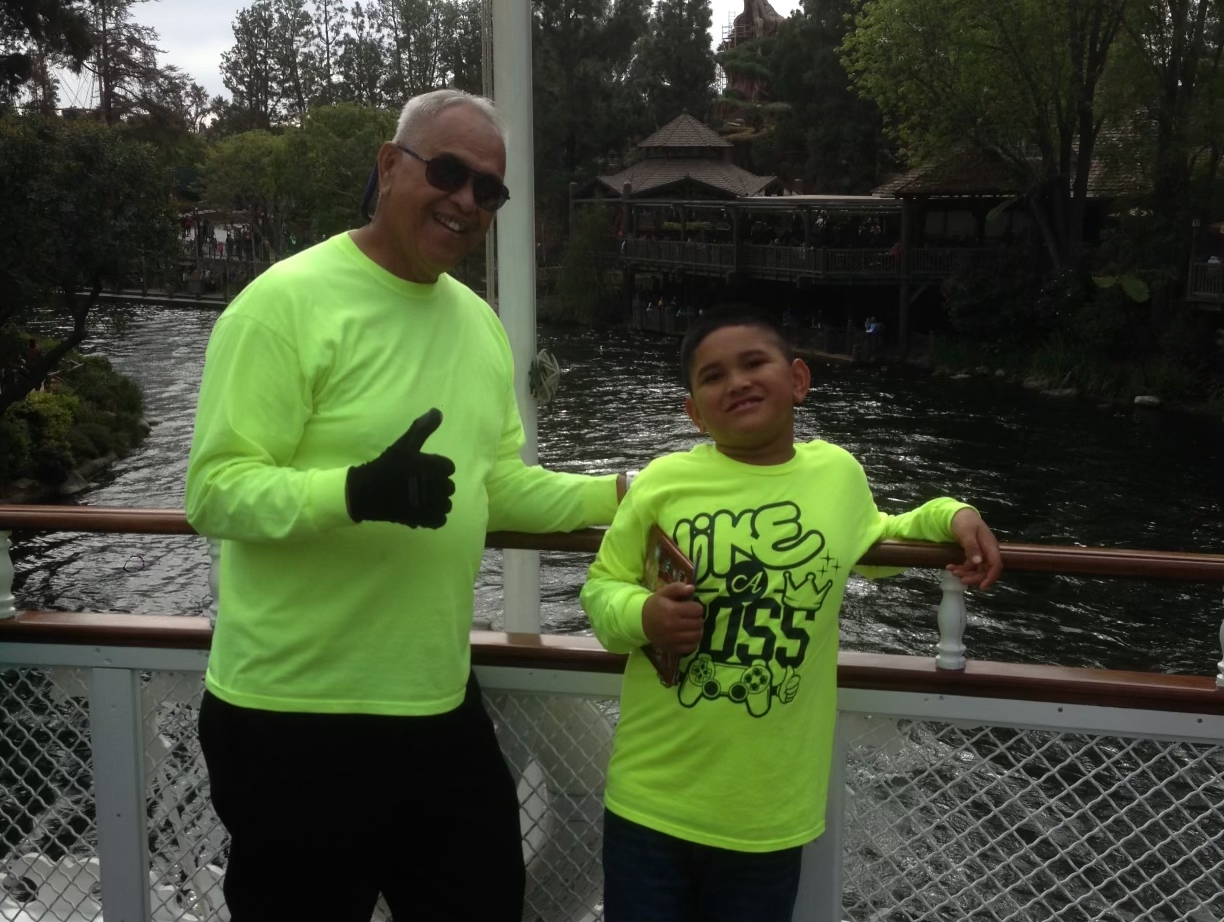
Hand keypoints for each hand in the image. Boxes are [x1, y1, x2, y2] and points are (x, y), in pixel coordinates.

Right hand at [346, 408, 455, 527]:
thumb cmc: (386, 466)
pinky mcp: (420, 519)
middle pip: (449, 487)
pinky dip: (434, 517)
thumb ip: (422, 428)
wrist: (365, 491)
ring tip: (424, 499)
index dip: (438, 468)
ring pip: (446, 505)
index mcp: (430, 465)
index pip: (449, 467)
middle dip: (438, 485)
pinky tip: (424, 511)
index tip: (424, 469)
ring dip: (438, 502)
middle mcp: (432, 485)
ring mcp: (427, 505)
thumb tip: (438, 412)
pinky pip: (439, 521)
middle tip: (423, 484)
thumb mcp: (404, 444)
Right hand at [641, 581, 703, 654]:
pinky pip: (691, 647)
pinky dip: (693, 642)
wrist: (641, 621)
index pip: (697, 610)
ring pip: (697, 636)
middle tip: (691, 616)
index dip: (696, 607)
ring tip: (691, 626)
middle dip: (697, 618)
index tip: (690, 607)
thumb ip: (677, 588)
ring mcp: (673, 639)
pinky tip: (688, 636)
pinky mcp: (672, 648)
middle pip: (699, 623)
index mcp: (671, 610)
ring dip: (697, 630)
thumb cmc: (655, 605)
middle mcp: (673, 626)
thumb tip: (692, 588)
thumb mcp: (664, 592)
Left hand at [947, 507, 1002, 588]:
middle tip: (961, 579)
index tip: (982, 587)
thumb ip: (972, 547)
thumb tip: (978, 562)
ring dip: (966, 573)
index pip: (996, 565)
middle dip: (974, 577)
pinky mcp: (973, 554)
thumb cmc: (964, 521)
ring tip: (952, 571)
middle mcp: (988, 551)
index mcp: (990, 546)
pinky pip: (969, 565)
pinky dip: (961, 568)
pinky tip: (950, 567)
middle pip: (986, 570)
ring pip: (977, 569)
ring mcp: (981, 553)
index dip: (991, 577)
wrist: (958, 515)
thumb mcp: (966, 532)